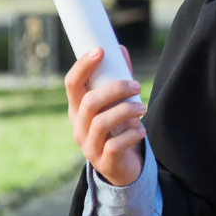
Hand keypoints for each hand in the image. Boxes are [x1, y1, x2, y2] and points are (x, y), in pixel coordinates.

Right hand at [65, 45, 146, 186]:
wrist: (121, 167)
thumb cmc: (117, 128)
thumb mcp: (115, 103)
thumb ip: (117, 78)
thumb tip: (120, 48)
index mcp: (77, 109)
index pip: (71, 84)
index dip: (83, 66)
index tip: (100, 50)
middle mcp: (78, 127)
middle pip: (89, 102)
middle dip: (115, 89)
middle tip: (136, 86)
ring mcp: (89, 146)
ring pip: (102, 123)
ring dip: (127, 110)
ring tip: (143, 108)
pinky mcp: (104, 161)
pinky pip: (115, 145)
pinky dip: (132, 134)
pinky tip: (140, 130)